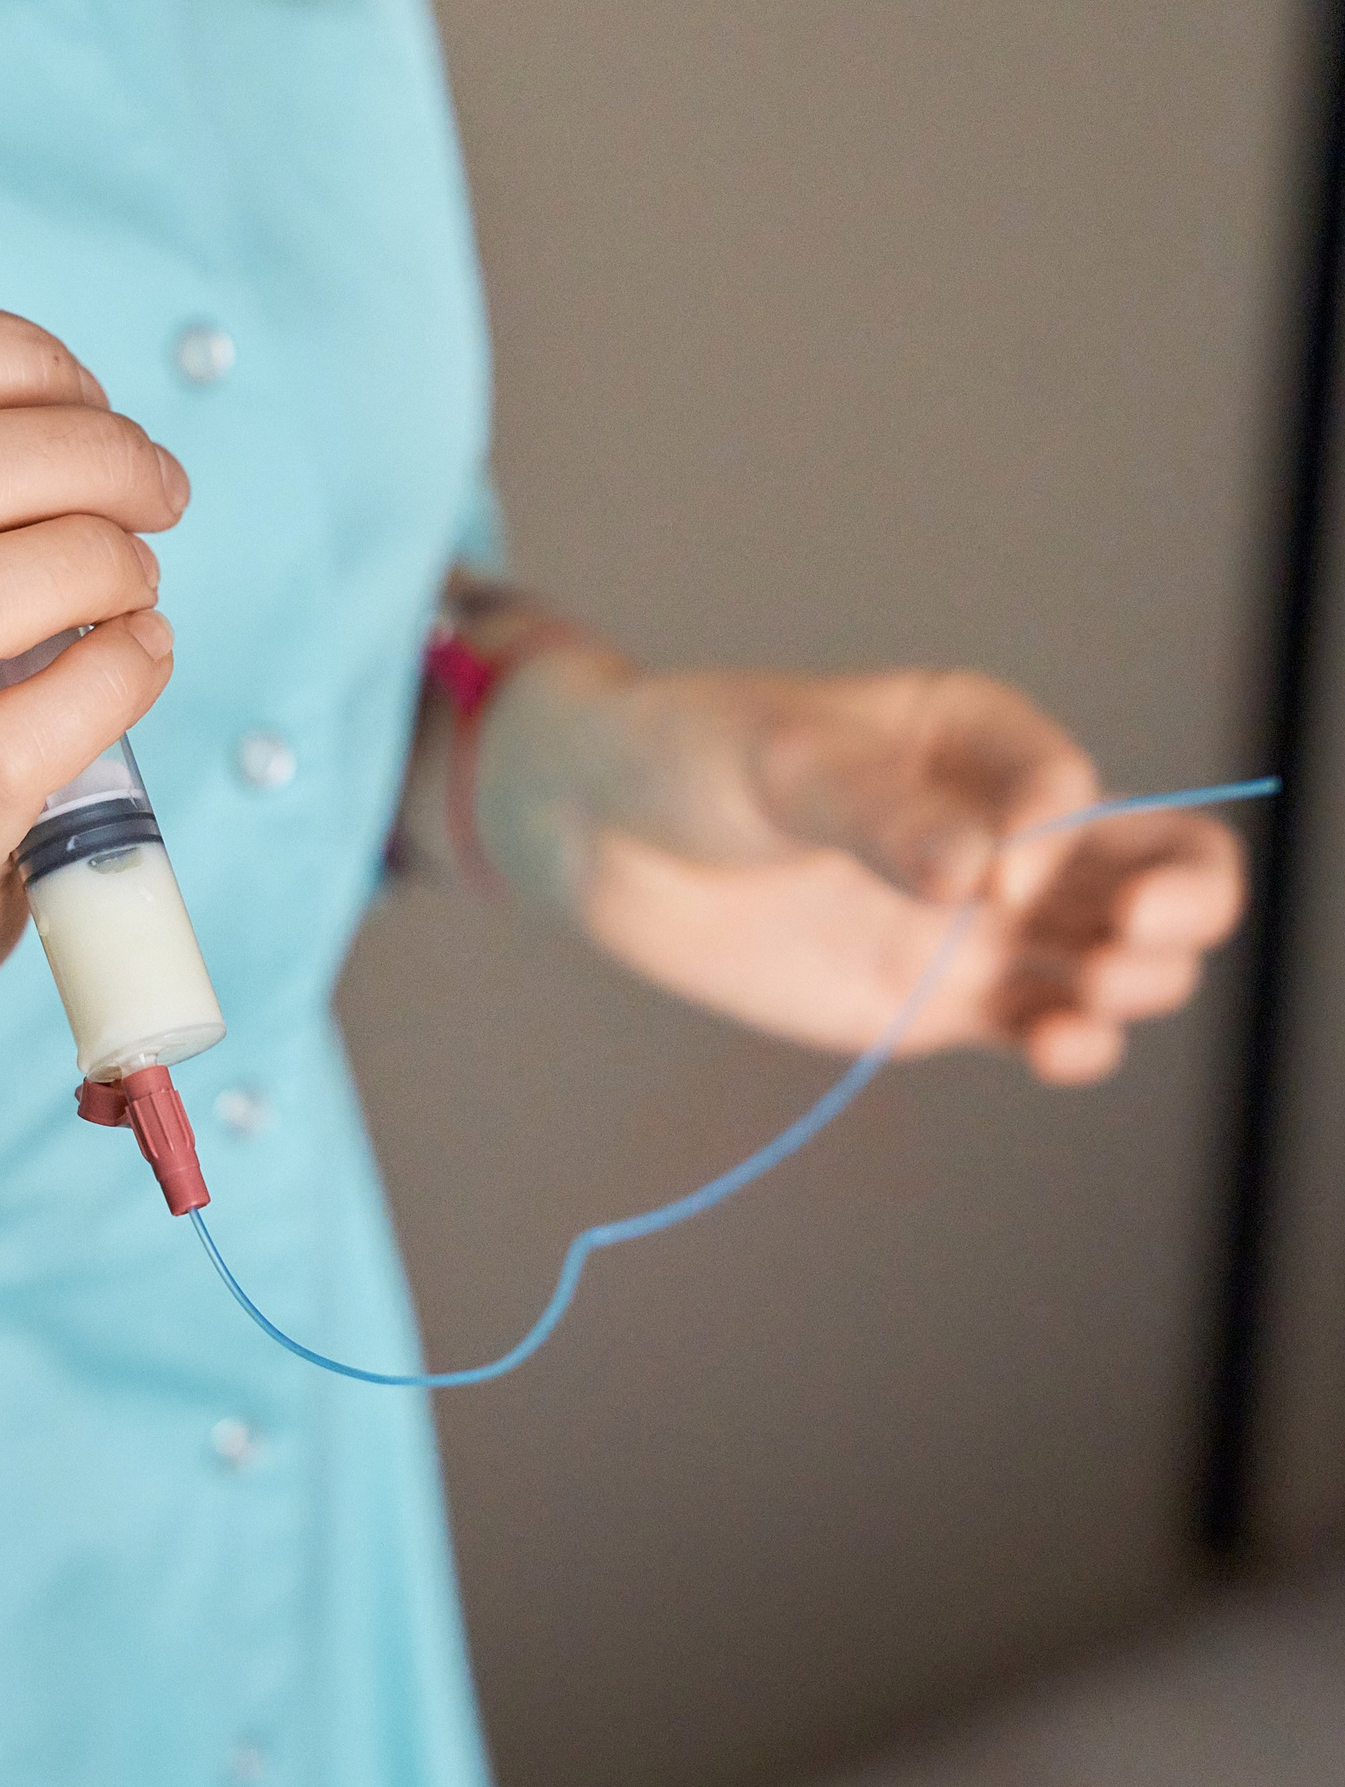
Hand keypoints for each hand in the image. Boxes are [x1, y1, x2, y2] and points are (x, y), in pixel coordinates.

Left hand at [480, 659, 1245, 1081]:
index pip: (1070, 783)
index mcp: (979, 736)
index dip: (1054, 829)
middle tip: (1136, 927)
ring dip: (1146, 978)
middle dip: (1184, 898)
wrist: (601, 834)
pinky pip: (1045, 1026)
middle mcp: (1003, 828)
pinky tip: (1060, 1050)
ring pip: (1123, 954)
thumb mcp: (780, 760)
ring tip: (1092, 995)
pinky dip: (1079, 1044)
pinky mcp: (941, 1002)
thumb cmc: (689, 755)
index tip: (979, 863)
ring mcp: (980, 921)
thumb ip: (878, 812)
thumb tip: (979, 875)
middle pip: (1160, 862)